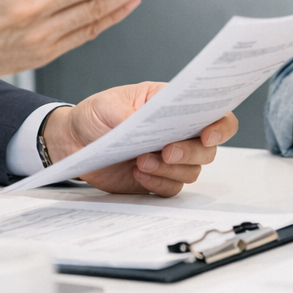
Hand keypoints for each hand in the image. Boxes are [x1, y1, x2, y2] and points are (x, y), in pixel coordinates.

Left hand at [43, 82, 238, 196]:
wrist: (73, 142)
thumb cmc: (96, 115)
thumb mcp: (108, 105)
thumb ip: (130, 114)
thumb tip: (146, 123)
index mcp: (173, 106)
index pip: (212, 114)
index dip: (220, 126)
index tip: (208, 135)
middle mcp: (177, 133)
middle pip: (207, 149)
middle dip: (190, 152)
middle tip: (166, 151)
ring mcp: (168, 158)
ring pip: (192, 171)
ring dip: (169, 170)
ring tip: (140, 161)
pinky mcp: (156, 179)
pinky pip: (171, 188)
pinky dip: (157, 183)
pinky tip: (137, 173)